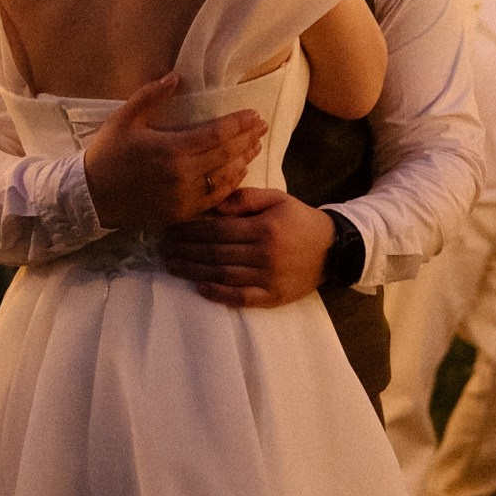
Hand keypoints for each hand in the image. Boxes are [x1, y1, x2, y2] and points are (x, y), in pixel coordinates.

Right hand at [82, 73, 265, 230]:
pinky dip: (231, 185)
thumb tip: (177, 77)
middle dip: (247, 138)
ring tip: (255, 146)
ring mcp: (184, 197)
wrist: (89, 197)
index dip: (239, 124)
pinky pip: (215, 199)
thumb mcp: (124, 118)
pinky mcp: (181, 213)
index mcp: (171, 149)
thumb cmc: (106, 154)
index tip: (253, 114)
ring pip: (225, 178)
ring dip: (244, 160)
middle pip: (226, 155)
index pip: (217, 134)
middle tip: (262, 126)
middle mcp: (183, 175)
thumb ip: (151, 95)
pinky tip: (238, 173)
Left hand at [163, 189, 332, 307]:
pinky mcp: (272, 296)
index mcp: (263, 228)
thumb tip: (213, 204)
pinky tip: (199, 288)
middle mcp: (264, 254)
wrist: (333, 249)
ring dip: (193, 271)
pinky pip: (241, 297)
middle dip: (185, 250)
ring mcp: (268, 278)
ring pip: (223, 275)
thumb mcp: (276, 199)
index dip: (190, 230)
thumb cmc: (299, 220)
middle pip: (215, 253)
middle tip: (162, 248)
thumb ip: (244, 198)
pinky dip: (219, 294)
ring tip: (172, 265)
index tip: (170, 229)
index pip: (217, 229)